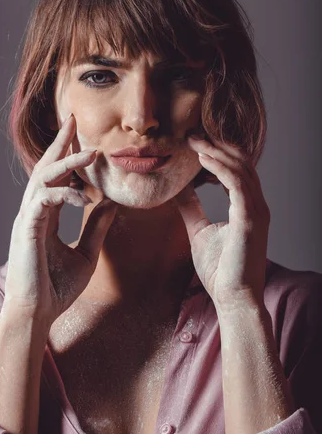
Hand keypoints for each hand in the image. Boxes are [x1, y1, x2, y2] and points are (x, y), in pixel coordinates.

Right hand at [3, 113, 117, 323]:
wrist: (37, 314)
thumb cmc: (56, 288)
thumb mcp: (86, 254)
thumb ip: (97, 228)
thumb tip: (112, 204)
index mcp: (46, 216)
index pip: (57, 178)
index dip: (67, 155)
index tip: (81, 137)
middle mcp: (35, 212)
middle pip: (45, 168)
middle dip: (60, 143)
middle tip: (73, 119)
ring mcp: (28, 219)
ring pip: (43, 178)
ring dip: (67, 163)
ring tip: (90, 153)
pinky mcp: (26, 229)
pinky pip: (43, 200)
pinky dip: (64, 194)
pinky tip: (85, 196)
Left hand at [172, 135, 270, 310]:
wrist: (234, 299)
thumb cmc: (221, 270)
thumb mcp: (199, 232)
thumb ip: (191, 209)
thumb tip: (176, 190)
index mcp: (247, 207)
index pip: (236, 170)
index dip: (217, 154)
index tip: (193, 145)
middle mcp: (256, 205)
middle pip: (240, 163)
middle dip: (216, 146)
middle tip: (192, 134)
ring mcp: (257, 211)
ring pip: (241, 168)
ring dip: (216, 151)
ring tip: (193, 141)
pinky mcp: (251, 219)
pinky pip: (238, 184)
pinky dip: (221, 167)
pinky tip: (202, 158)